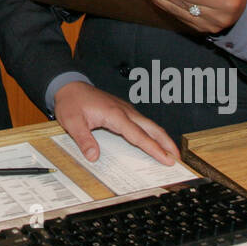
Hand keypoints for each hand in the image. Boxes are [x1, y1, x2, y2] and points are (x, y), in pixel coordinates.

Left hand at [53, 81, 178, 164]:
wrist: (69, 86)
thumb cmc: (71, 102)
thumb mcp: (72, 122)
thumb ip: (83, 139)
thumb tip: (94, 156)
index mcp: (115, 114)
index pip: (139, 135)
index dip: (154, 148)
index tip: (167, 159)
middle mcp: (124, 111)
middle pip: (151, 128)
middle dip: (166, 143)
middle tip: (177, 158)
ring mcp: (125, 110)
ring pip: (149, 124)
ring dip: (161, 138)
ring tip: (171, 152)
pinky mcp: (123, 111)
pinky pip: (141, 123)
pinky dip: (151, 133)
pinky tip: (152, 141)